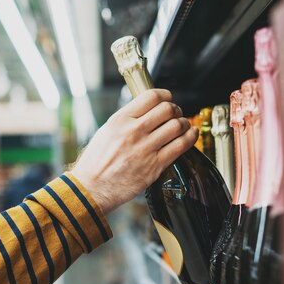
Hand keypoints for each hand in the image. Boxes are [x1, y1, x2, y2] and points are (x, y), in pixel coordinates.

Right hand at [71, 89, 197, 214]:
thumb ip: (127, 120)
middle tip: (176, 114)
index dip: (165, 95)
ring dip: (184, 123)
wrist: (92, 188)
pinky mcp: (154, 166)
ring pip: (177, 126)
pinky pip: (180, 146)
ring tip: (182, 126)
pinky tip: (191, 135)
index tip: (167, 99)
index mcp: (120, 120)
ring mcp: (145, 149)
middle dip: (176, 109)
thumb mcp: (106, 131)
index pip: (151, 96)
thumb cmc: (96, 162)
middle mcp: (133, 131)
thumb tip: (147, 110)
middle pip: (167, 109)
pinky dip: (190, 137)